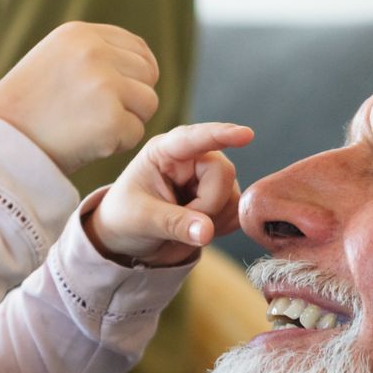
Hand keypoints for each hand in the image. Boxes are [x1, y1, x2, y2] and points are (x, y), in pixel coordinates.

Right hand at [0, 23, 159, 173]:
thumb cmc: (23, 111)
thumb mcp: (53, 62)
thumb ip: (93, 55)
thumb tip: (145, 63)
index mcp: (78, 34)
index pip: (137, 48)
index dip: (136, 74)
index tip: (119, 95)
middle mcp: (94, 52)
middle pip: (147, 75)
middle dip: (131, 98)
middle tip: (98, 117)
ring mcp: (104, 85)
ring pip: (148, 103)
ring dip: (127, 121)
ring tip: (89, 129)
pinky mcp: (111, 120)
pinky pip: (136, 134)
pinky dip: (116, 145)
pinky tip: (86, 145)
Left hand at [88, 122, 251, 266]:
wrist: (129, 238)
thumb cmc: (126, 217)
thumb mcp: (141, 220)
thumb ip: (174, 223)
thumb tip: (207, 231)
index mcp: (164, 152)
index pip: (195, 138)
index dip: (221, 135)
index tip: (246, 135)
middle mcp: (192, 158)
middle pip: (222, 173)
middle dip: (206, 205)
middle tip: (178, 222)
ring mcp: (210, 176)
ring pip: (233, 195)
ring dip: (212, 218)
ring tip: (181, 225)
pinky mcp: (222, 196)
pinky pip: (237, 210)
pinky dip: (221, 225)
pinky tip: (198, 229)